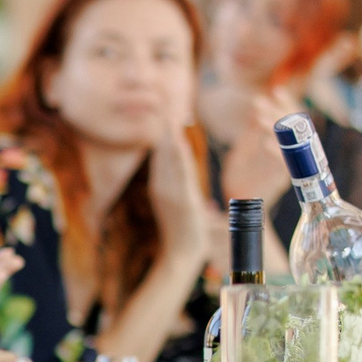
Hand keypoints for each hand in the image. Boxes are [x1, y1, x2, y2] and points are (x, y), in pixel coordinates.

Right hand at [147, 126, 217, 265]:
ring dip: (168, 137)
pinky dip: (176, 156)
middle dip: (163, 130)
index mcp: (162, 187)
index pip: (163, 157)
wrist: (181, 256)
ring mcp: (170, 193)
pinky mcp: (182, 200)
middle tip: (163, 106)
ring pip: (168, 159)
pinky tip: (177, 141)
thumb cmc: (184, 234)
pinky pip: (179, 173)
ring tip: (168, 116)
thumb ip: (186, 196)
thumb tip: (199, 192)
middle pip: (163, 153)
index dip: (165, 135)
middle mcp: (162, 187)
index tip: (166, 115)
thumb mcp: (183, 209)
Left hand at [216, 95, 293, 211]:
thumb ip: (252, 131)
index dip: (285, 105)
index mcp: (281, 145)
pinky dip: (274, 153)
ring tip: (258, 119)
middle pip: (292, 129)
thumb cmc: (242, 174)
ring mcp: (285, 168)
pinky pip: (284, 167)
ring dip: (274, 130)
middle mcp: (288, 155)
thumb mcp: (244, 147)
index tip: (276, 90)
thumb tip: (258, 105)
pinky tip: (264, 143)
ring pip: (288, 145)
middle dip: (278, 113)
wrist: (238, 201)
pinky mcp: (279, 182)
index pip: (289, 120)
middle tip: (260, 102)